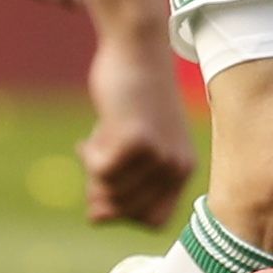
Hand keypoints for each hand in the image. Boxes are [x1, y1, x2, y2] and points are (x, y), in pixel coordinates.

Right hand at [80, 32, 194, 227]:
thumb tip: (96, 220)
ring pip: (111, 193)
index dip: (126, 212)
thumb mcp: (127, 148)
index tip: (111, 184)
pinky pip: (101, 171)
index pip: (154, 222)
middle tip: (98, 155)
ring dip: (94, 170)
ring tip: (99, 138)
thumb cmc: (130, 100)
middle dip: (102, 189)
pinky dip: (89, 156)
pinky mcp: (138, 141)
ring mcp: (160, 156)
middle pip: (126, 211)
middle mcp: (177, 168)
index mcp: (182, 171)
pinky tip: (94, 132)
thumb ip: (117, 185)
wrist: (136, 50)